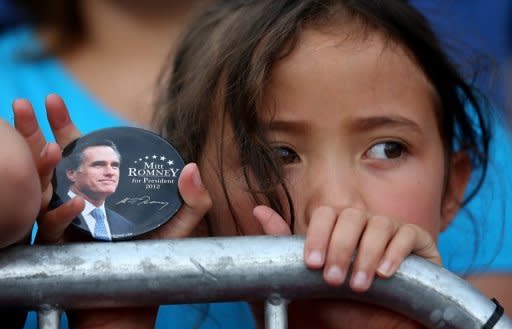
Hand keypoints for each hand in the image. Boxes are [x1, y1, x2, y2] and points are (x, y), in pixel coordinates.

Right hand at [14, 94, 212, 327]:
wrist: (136, 298)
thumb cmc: (155, 259)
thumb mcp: (179, 227)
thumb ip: (193, 201)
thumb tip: (193, 167)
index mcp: (99, 188)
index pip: (77, 152)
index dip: (64, 126)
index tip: (53, 103)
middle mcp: (78, 199)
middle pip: (51, 161)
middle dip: (34, 132)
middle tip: (24, 105)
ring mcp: (67, 222)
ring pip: (43, 188)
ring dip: (38, 165)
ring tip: (37, 141)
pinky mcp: (61, 247)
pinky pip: (54, 228)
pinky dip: (62, 215)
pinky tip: (73, 204)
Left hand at [253, 205, 438, 327]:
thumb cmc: (340, 311)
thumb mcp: (303, 282)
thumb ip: (282, 246)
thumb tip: (259, 211)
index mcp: (338, 231)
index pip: (327, 213)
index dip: (317, 234)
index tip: (310, 265)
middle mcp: (365, 227)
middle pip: (351, 215)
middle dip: (339, 247)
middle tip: (332, 281)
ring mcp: (392, 233)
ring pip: (379, 223)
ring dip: (365, 254)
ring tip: (358, 286)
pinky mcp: (420, 246)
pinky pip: (409, 235)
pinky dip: (395, 252)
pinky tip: (385, 274)